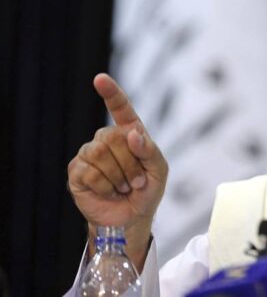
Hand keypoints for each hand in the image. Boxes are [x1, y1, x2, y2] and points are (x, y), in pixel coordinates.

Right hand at [67, 73, 167, 267]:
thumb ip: (149, 150)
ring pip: (100, 153)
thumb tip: (132, 133)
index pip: (120, 108)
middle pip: (113, 137)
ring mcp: (89, 154)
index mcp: (129, 134)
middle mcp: (107, 140)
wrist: (132, 218)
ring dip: (119, 176)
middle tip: (137, 181)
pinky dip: (106, 186)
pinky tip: (109, 192)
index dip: (111, 93)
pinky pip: (90, 172)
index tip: (100, 79)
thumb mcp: (158, 170)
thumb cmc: (147, 191)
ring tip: (124, 187)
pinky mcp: (77, 172)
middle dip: (130, 163)